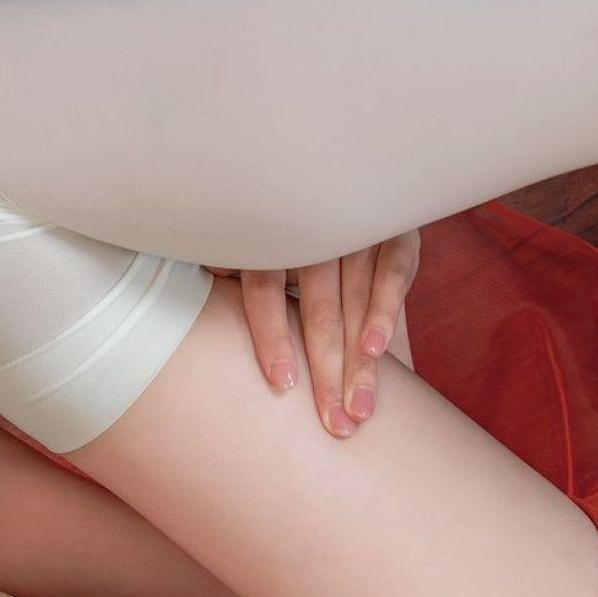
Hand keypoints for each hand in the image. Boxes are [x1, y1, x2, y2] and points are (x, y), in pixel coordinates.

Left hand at [205, 227, 421, 438]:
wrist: (336, 171)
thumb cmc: (287, 230)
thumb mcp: (255, 242)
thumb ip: (235, 272)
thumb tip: (203, 301)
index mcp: (271, 236)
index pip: (265, 290)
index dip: (272, 335)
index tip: (282, 384)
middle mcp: (314, 230)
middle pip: (317, 309)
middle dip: (327, 372)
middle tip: (334, 425)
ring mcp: (357, 229)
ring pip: (357, 301)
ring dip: (360, 361)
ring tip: (359, 409)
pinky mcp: (393, 230)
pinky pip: (393, 273)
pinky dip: (386, 312)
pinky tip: (377, 352)